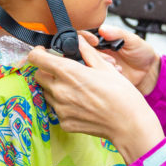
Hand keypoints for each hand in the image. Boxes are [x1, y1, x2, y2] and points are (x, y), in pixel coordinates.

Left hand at [28, 40, 163, 163]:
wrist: (128, 124)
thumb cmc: (121, 95)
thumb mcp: (105, 67)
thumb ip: (87, 52)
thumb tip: (78, 41)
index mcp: (68, 73)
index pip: (36, 58)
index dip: (38, 52)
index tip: (44, 51)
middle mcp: (59, 91)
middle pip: (38, 76)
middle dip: (46, 70)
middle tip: (62, 70)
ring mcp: (60, 109)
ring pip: (47, 93)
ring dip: (55, 87)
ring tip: (75, 88)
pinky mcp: (64, 123)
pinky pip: (57, 109)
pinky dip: (64, 104)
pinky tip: (81, 103)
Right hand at [79, 25, 161, 95]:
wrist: (149, 71)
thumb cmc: (141, 52)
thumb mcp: (132, 39)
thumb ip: (118, 33)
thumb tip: (103, 29)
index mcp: (103, 40)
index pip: (85, 36)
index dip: (87, 38)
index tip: (95, 41)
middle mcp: (98, 52)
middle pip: (84, 51)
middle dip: (97, 55)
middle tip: (111, 58)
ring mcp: (99, 65)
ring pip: (89, 64)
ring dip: (102, 65)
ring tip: (116, 65)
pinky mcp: (103, 77)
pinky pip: (97, 77)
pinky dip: (106, 75)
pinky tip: (118, 72)